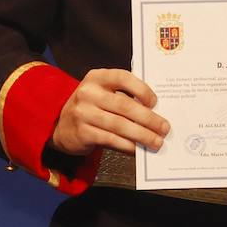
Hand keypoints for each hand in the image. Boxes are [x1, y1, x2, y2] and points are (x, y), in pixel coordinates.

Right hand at [51, 68, 169, 156]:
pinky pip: (110, 139)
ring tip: (156, 141)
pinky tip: (138, 148)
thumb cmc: (92, 107)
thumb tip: (156, 111)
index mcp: (97, 77)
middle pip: (124, 105)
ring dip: (141, 135)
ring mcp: (83, 113)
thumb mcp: (103, 93)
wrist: (61, 125)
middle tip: (164, 128)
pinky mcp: (82, 132)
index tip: (155, 102)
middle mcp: (88, 93)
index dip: (141, 89)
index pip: (123, 77)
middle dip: (148, 118)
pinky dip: (127, 145)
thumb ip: (124, 95)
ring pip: (119, 125)